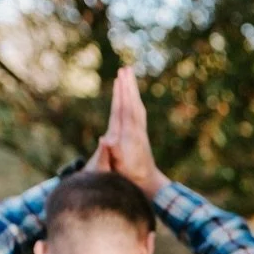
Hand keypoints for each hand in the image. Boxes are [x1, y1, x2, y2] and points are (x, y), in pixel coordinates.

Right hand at [92, 67, 169, 196]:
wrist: (148, 184)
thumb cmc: (130, 178)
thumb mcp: (119, 167)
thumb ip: (112, 153)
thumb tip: (105, 139)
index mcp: (128, 135)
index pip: (124, 109)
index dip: (121, 94)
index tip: (120, 78)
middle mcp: (136, 130)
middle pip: (131, 103)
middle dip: (128, 86)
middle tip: (126, 69)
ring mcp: (139, 132)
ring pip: (136, 106)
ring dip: (132, 91)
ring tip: (129, 77)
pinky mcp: (140, 136)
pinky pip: (138, 113)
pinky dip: (135, 102)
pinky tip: (134, 98)